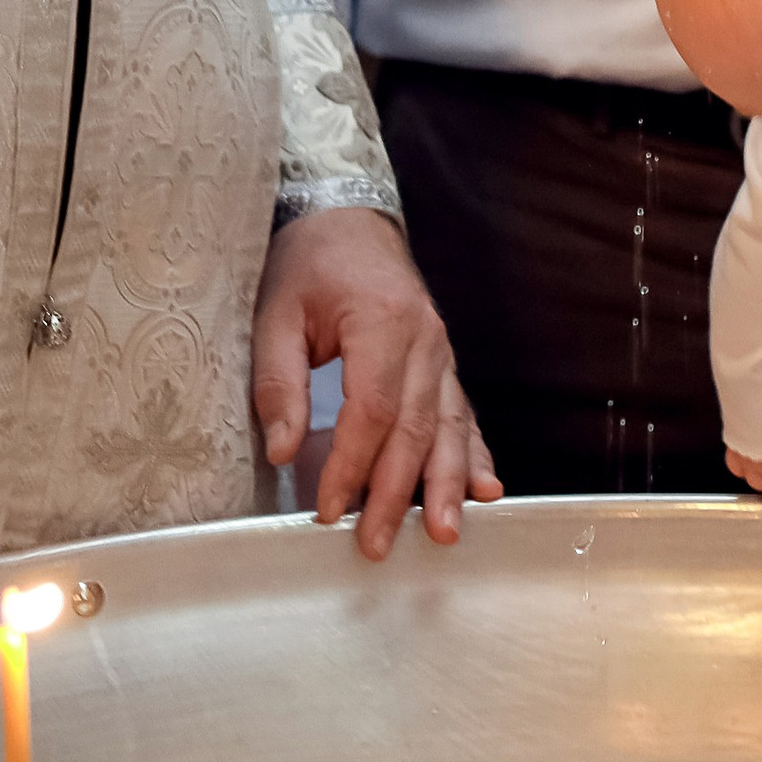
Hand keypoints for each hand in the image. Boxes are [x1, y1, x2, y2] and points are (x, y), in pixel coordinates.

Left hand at [252, 208, 500, 557]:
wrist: (348, 217)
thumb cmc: (309, 264)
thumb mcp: (276, 313)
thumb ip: (280, 382)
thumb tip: (282, 451)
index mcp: (383, 321)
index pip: (371, 409)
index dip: (352, 465)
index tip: (328, 510)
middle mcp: (424, 339)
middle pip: (416, 428)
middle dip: (399, 493)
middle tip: (379, 544)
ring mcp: (441, 351)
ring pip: (450, 426)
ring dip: (447, 484)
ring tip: (445, 533)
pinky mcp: (443, 362)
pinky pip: (463, 413)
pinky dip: (473, 454)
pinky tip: (485, 488)